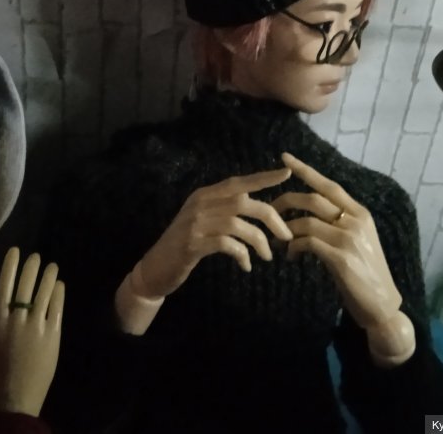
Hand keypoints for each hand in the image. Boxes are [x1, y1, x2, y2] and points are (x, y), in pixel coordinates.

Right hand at [0, 247, 64, 416]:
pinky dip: (59, 293)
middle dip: (32, 266)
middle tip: (37, 257)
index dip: (11, 265)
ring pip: (44, 292)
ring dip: (49, 276)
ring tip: (53, 267)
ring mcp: (35, 325)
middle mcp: (16, 318)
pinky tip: (60, 285)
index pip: (4, 284)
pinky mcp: (52, 333)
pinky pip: (57, 306)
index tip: (16, 251)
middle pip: (25, 284)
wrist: (16, 391)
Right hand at [136, 168, 293, 297]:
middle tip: (287, 236)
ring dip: (259, 241)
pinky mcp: (193, 244)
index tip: (287, 173)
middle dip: (271, 218)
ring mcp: (195, 223)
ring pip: (238, 224)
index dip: (263, 177)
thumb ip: (224, 210)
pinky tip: (246, 266)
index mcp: (204, 195)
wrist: (155, 269)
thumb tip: (256, 204)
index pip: (238, 182)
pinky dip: (242, 255)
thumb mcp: (203, 221)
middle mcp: (200, 204)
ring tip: (267, 256)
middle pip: (244, 202)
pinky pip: (227, 244)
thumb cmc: (184, 244)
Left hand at [274, 152, 401, 330]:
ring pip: (306, 221)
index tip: (285, 158)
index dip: (306, 170)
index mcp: (361, 214)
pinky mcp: (341, 258)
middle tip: (268, 213)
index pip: (329, 185)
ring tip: (279, 242)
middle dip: (285, 202)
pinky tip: (290, 257)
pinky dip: (292, 248)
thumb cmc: (365, 273)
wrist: (382, 305)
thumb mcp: (357, 241)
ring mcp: (349, 239)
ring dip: (285, 230)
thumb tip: (307, 214)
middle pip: (312, 199)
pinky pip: (306, 243)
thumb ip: (338, 224)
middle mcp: (356, 221)